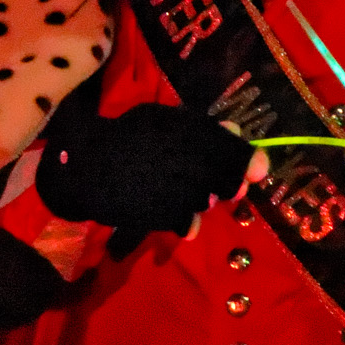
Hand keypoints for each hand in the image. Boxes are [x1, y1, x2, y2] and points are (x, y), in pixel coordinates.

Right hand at [36, 102, 266, 257]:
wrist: (88, 166)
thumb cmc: (127, 137)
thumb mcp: (165, 122)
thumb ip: (204, 130)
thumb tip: (237, 135)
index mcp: (196, 135)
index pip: (237, 153)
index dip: (249, 161)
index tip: (256, 170)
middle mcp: (195, 165)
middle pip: (231, 183)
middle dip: (229, 182)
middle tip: (216, 180)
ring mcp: (182, 193)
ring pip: (209, 201)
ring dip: (203, 197)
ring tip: (182, 187)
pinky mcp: (167, 217)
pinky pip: (188, 223)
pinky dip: (186, 219)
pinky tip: (173, 208)